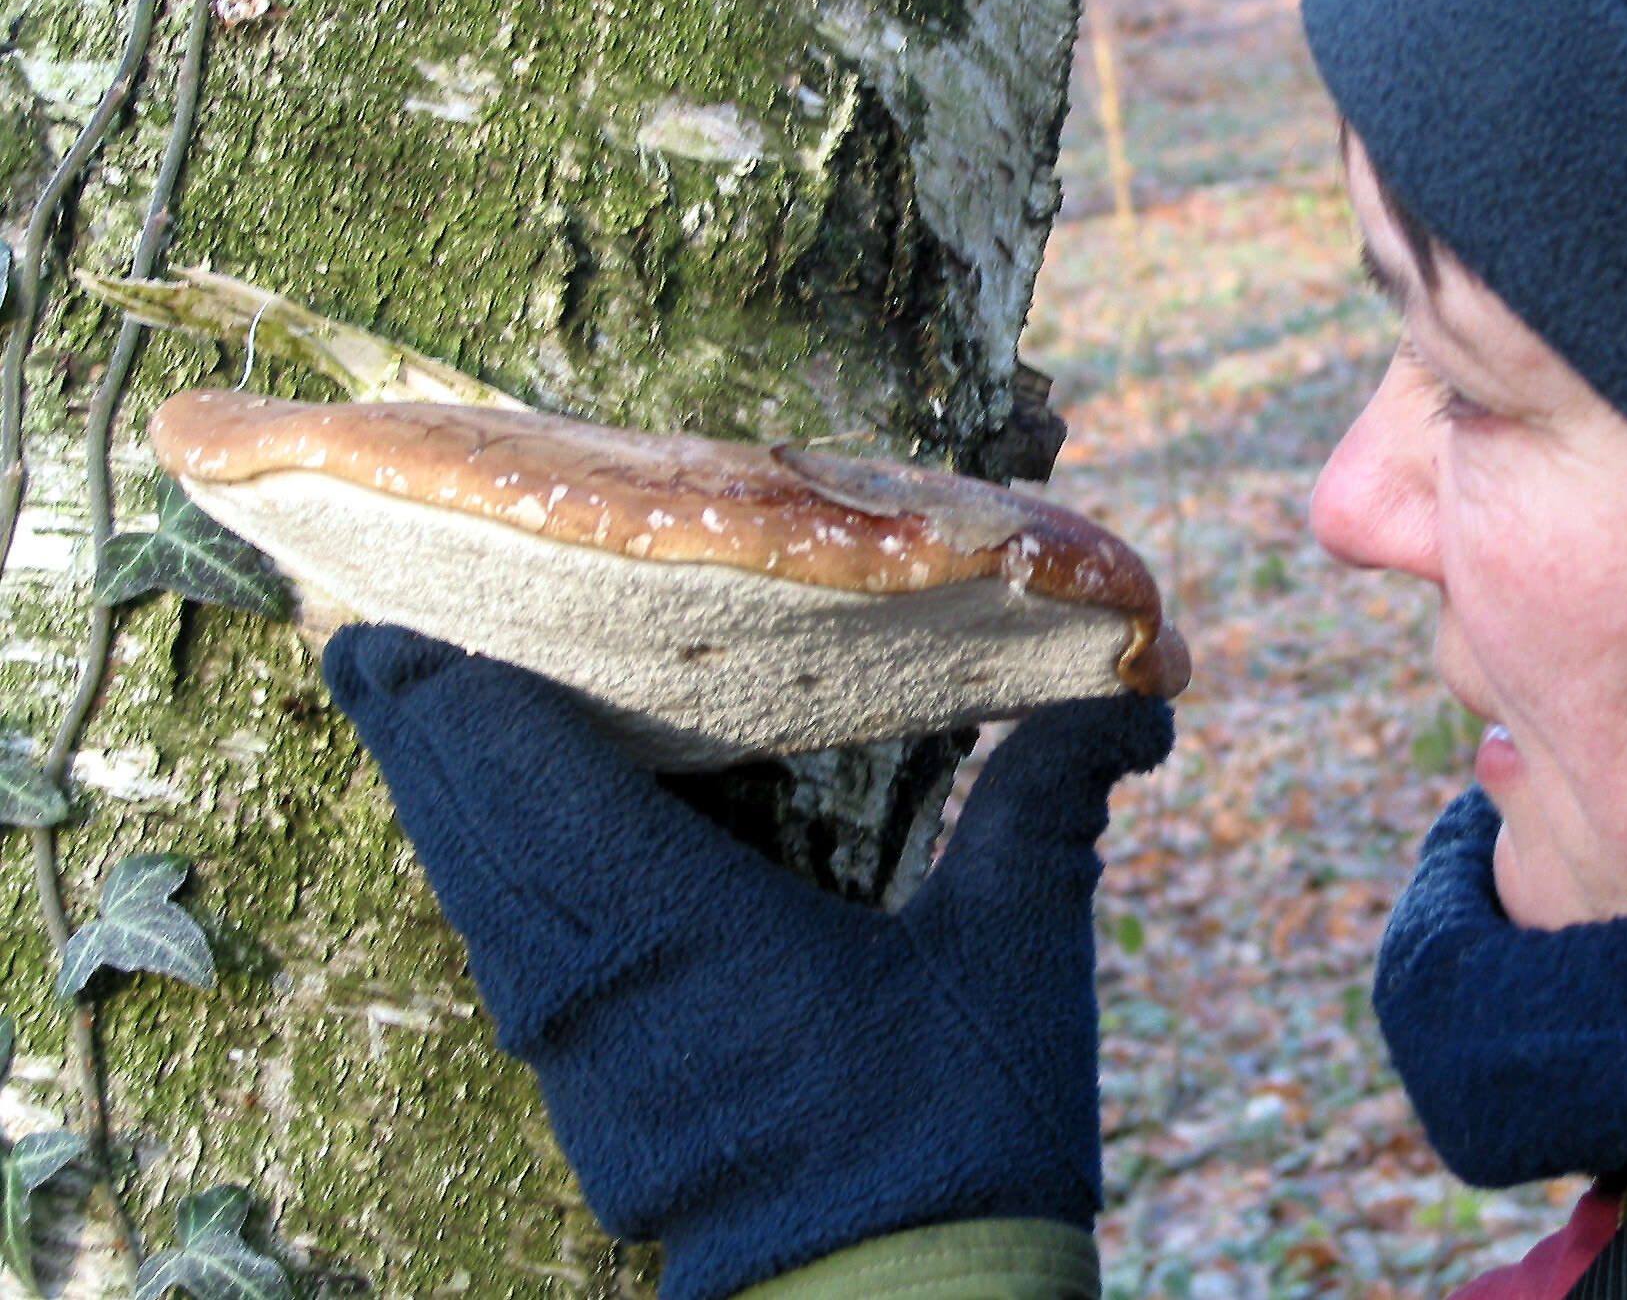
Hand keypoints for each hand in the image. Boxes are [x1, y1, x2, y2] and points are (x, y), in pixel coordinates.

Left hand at [322, 625, 1172, 1299]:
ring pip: (469, 885)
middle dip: (417, 711)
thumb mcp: (1014, 953)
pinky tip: (519, 828)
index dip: (445, 673)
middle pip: (453, 816)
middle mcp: (584, 986)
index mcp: (667, 926)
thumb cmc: (954, 1140)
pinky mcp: (593, 1096)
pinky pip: (504, 940)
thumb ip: (1050, 804)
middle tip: (389, 613)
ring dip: (447, 786)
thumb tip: (1138, 697)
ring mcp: (572, 1054)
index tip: (407, 585)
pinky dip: (487, 857)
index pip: (507, 765)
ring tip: (434, 697)